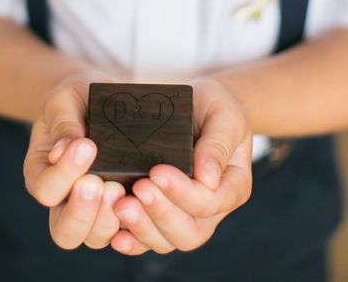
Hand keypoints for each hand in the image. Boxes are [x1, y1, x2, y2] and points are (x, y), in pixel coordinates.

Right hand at [23, 67, 126, 249]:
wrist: (99, 97)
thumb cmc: (77, 98)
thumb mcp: (65, 99)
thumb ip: (63, 122)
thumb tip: (62, 151)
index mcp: (42, 173)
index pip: (45, 189)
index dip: (64, 174)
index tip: (86, 146)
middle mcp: (64, 200)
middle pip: (65, 231)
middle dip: (82, 212)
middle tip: (100, 183)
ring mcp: (94, 209)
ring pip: (95, 237)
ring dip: (109, 219)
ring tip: (121, 188)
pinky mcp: (121, 207)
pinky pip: (127, 230)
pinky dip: (136, 222)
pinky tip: (144, 198)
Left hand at [110, 77, 252, 254]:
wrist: (203, 106)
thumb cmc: (217, 107)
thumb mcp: (225, 116)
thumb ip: (218, 144)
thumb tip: (208, 178)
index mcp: (232, 186)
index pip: (209, 202)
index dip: (182, 192)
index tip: (156, 171)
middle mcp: (212, 210)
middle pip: (189, 232)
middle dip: (161, 213)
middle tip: (138, 189)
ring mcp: (186, 216)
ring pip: (168, 241)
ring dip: (143, 228)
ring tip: (121, 206)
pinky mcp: (162, 215)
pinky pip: (149, 239)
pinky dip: (133, 240)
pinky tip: (115, 235)